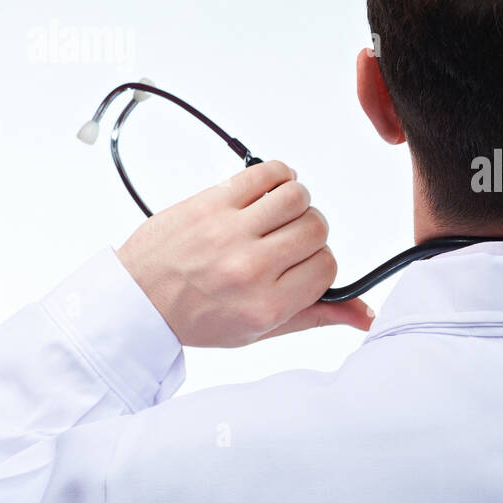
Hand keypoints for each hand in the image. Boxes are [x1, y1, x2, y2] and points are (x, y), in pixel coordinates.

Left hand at [114, 160, 372, 346]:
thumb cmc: (197, 317)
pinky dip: (278, 175)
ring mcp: (230, 231)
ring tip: (277, 215)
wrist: (137, 300)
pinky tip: (269, 190)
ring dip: (295, 203)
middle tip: (286, 241)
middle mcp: (251, 267)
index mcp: (266, 304)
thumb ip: (316, 316)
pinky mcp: (212, 201)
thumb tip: (366, 315)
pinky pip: (266, 172)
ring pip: (297, 196)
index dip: (319, 262)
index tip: (300, 265)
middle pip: (316, 228)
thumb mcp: (260, 330)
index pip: (327, 265)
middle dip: (309, 232)